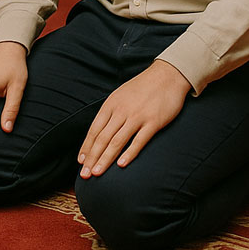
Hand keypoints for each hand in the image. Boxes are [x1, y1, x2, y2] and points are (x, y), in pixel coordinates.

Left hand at [77, 59, 190, 178]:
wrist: (167, 75)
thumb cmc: (143, 87)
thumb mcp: (121, 94)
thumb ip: (111, 112)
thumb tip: (100, 131)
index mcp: (112, 104)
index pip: (95, 129)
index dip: (87, 147)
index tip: (81, 162)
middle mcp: (122, 110)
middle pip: (103, 138)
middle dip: (92, 157)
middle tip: (84, 174)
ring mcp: (137, 116)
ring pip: (117, 141)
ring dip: (105, 159)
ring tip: (97, 173)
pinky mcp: (153, 122)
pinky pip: (139, 140)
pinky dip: (129, 153)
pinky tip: (121, 164)